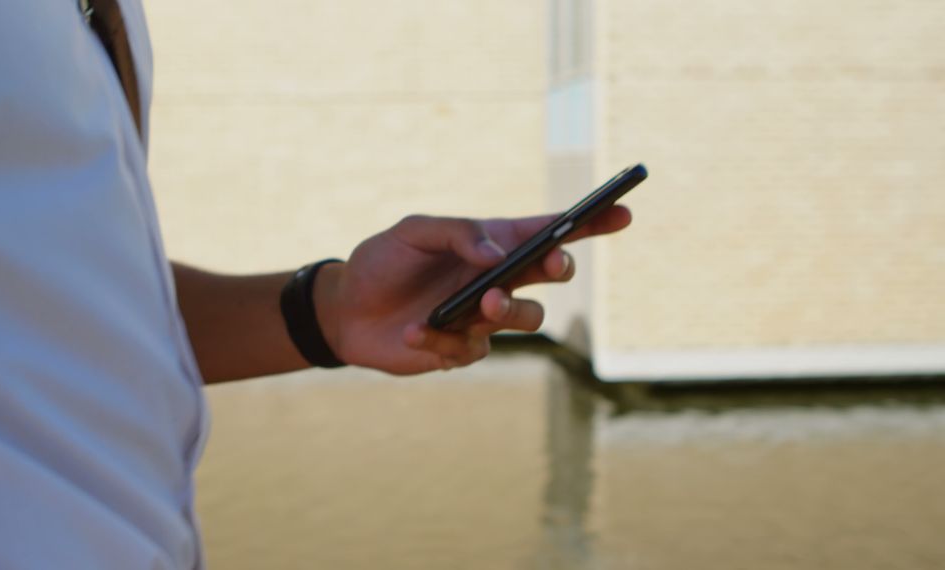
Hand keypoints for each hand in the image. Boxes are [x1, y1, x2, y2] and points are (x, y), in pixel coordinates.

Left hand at [313, 206, 631, 374]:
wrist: (345, 310)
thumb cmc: (382, 261)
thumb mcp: (413, 232)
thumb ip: (457, 233)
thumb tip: (497, 255)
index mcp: (493, 243)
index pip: (551, 232)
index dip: (590, 223)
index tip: (622, 212)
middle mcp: (498, 280)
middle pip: (553, 276)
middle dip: (559, 269)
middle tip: (546, 265)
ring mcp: (485, 318)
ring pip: (528, 320)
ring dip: (508, 311)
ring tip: (479, 303)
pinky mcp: (463, 350)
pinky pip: (471, 349)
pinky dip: (441, 338)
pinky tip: (412, 330)